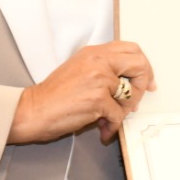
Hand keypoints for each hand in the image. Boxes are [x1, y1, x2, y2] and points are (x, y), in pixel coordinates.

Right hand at [7, 40, 155, 144]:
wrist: (33, 110)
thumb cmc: (53, 95)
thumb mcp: (79, 69)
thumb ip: (103, 70)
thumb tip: (128, 83)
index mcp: (94, 52)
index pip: (132, 49)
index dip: (144, 66)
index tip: (146, 81)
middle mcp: (98, 61)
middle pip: (139, 64)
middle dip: (142, 85)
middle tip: (135, 101)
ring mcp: (99, 79)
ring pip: (130, 95)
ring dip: (123, 112)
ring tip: (110, 119)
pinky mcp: (97, 99)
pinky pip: (118, 115)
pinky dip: (112, 126)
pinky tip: (102, 130)